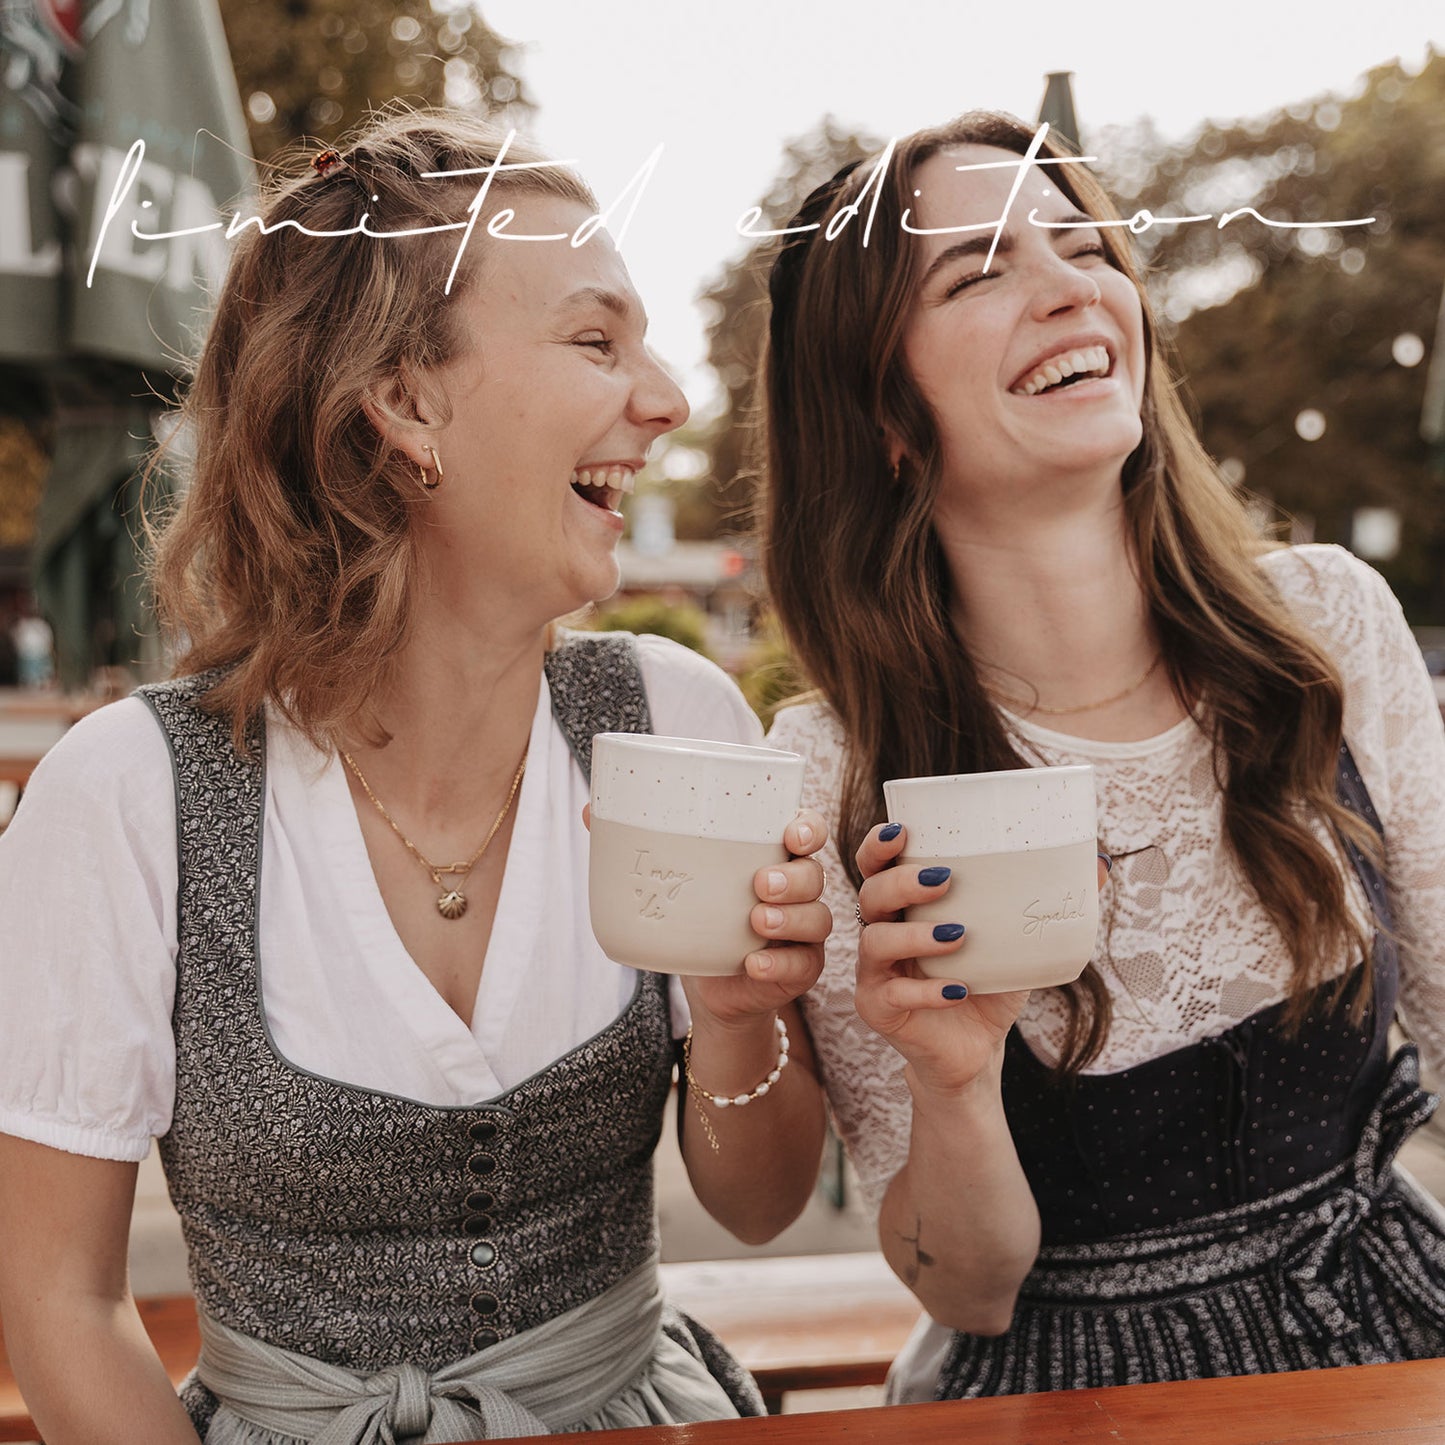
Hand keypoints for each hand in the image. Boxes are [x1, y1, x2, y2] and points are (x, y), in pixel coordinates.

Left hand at [685, 810, 830, 1029]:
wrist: (710, 988)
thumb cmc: (704, 923)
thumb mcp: (694, 888)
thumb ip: (684, 861)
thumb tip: (629, 832)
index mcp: (779, 860)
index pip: (808, 832)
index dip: (809, 830)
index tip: (792, 836)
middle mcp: (800, 891)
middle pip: (815, 874)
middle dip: (792, 878)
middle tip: (760, 884)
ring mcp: (805, 930)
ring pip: (818, 917)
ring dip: (790, 918)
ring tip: (758, 921)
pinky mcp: (803, 967)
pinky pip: (803, 963)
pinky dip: (779, 963)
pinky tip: (754, 964)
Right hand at [853, 823, 1110, 1096]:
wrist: (976, 1049)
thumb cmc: (986, 983)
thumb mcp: (1018, 940)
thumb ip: (1047, 902)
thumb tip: (1099, 863)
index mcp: (905, 906)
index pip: (876, 865)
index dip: (878, 845)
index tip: (902, 831)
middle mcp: (883, 931)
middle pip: (870, 894)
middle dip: (900, 882)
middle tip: (944, 880)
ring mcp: (876, 972)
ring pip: (876, 942)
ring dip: (916, 936)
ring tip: (958, 935)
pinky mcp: (878, 1009)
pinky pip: (894, 994)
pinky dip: (927, 991)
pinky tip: (958, 990)